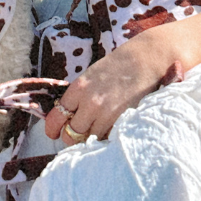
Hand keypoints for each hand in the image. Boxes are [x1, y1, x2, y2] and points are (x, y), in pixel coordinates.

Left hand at [45, 27, 180, 144]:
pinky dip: (107, 137)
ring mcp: (107, 113)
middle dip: (71, 137)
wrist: (147, 59)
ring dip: (90, 139)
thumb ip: (79, 95)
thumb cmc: (119, 65)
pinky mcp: (123, 120)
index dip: (53, 128)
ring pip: (89, 141)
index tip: (54, 133)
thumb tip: (68, 114)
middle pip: (71, 135)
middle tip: (77, 134)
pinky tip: (110, 128)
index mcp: (79, 88)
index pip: (56, 117)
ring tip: (96, 130)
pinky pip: (108, 138)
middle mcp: (90, 102)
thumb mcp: (91, 75)